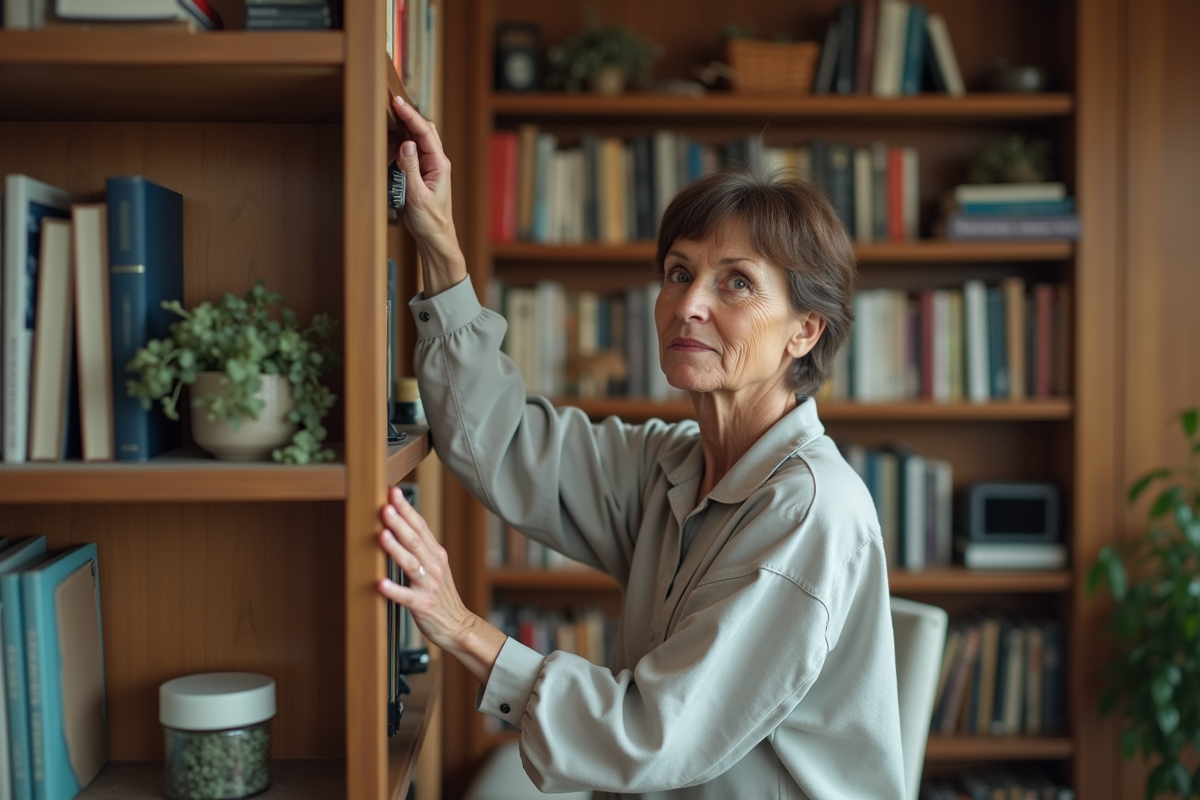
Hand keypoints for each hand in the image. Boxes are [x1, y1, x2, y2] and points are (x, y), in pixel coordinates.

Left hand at [377, 486, 504, 684]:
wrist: (458, 625)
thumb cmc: (440, 595)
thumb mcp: (435, 565)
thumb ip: (420, 547)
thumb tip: (399, 523)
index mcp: (436, 554)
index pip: (420, 526)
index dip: (407, 509)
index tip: (393, 492)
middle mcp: (433, 566)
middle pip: (415, 540)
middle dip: (399, 522)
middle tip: (385, 506)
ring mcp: (428, 586)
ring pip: (410, 564)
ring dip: (396, 548)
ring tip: (382, 534)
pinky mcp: (421, 605)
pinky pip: (406, 596)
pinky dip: (393, 589)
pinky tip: (380, 583)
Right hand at [388, 96, 465, 295]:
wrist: (435, 237)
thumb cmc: (431, 220)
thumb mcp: (418, 195)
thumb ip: (411, 168)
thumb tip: (405, 143)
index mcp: (439, 164)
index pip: (424, 132)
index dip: (410, 114)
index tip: (396, 101)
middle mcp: (436, 162)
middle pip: (422, 130)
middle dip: (406, 116)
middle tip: (389, 105)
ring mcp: (429, 166)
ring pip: (414, 140)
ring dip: (400, 134)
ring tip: (385, 137)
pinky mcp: (420, 173)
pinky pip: (409, 153)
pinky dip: (397, 148)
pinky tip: (388, 152)